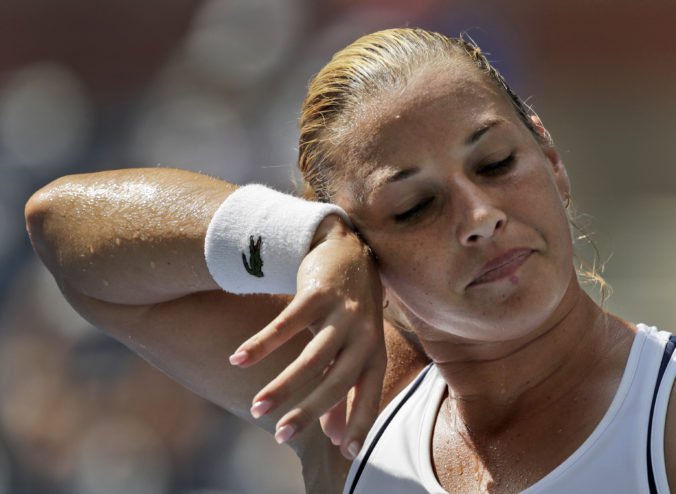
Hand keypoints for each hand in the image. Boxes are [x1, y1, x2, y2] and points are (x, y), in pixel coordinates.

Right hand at [229, 215, 385, 459]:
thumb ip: (344, 388)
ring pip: (311, 357)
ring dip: (282, 385)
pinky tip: (238, 360)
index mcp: (374, 350)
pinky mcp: (318, 292)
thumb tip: (336, 438)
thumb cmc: (350, 308)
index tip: (346, 453)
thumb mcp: (353, 345)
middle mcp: (364, 333)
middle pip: (337, 380)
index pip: (370, 393)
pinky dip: (261, 343)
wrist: (348, 248)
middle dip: (309, 411)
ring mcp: (342, 312)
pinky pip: (287, 324)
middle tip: (280, 435)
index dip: (360, 422)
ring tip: (257, 408)